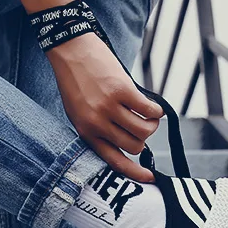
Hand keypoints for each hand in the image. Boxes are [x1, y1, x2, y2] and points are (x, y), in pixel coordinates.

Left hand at [47, 32, 162, 182]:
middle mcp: (97, 124)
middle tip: (142, 126)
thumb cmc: (76, 81)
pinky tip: (153, 107)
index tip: (150, 178)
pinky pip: (149, 111)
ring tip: (149, 115)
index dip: (134, 173)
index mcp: (86, 132)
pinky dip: (156, 111)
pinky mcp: (122, 90)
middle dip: (143, 140)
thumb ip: (99, 131)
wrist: (70, 49)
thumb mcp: (79, 113)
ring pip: (144, 131)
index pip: (114, 161)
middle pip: (134, 146)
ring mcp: (109, 107)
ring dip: (152, 125)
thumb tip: (127, 145)